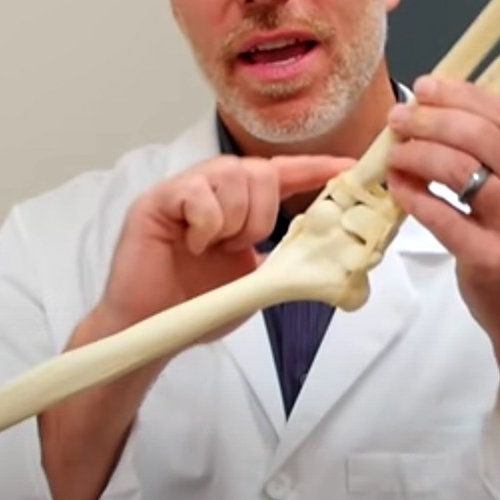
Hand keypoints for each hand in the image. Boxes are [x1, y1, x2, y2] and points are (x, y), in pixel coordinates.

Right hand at [95, 153, 352, 337]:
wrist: (152, 332)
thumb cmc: (195, 306)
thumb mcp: (254, 281)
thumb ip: (284, 259)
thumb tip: (326, 252)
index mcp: (236, 204)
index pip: (282, 173)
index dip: (315, 169)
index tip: (348, 168)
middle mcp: (210, 188)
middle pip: (258, 169)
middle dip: (261, 214)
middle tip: (240, 246)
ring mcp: (182, 190)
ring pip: (232, 175)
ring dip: (234, 220)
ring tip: (213, 247)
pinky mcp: (157, 199)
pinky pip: (197, 192)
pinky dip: (206, 222)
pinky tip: (192, 244)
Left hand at [385, 75, 499, 353]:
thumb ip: (495, 158)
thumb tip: (437, 116)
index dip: (458, 94)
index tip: (425, 87)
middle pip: (478, 135)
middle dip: (430, 119)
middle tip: (399, 117)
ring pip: (458, 169)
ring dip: (416, 153)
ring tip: (395, 152)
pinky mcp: (490, 258)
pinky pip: (440, 214)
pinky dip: (412, 194)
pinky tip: (397, 185)